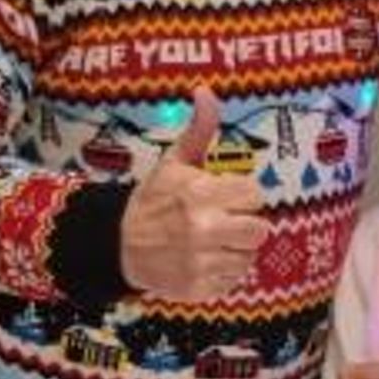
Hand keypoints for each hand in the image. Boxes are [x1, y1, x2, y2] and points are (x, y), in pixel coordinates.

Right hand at [119, 85, 266, 299]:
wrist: (118, 246)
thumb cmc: (154, 200)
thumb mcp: (174, 162)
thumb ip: (199, 130)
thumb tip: (206, 91)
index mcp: (200, 193)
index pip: (254, 195)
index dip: (243, 196)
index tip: (227, 197)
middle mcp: (203, 228)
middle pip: (260, 229)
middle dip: (245, 224)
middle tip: (225, 222)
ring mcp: (201, 261)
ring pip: (248, 257)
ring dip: (235, 250)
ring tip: (212, 242)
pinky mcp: (200, 288)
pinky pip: (233, 280)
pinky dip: (223, 272)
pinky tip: (204, 261)